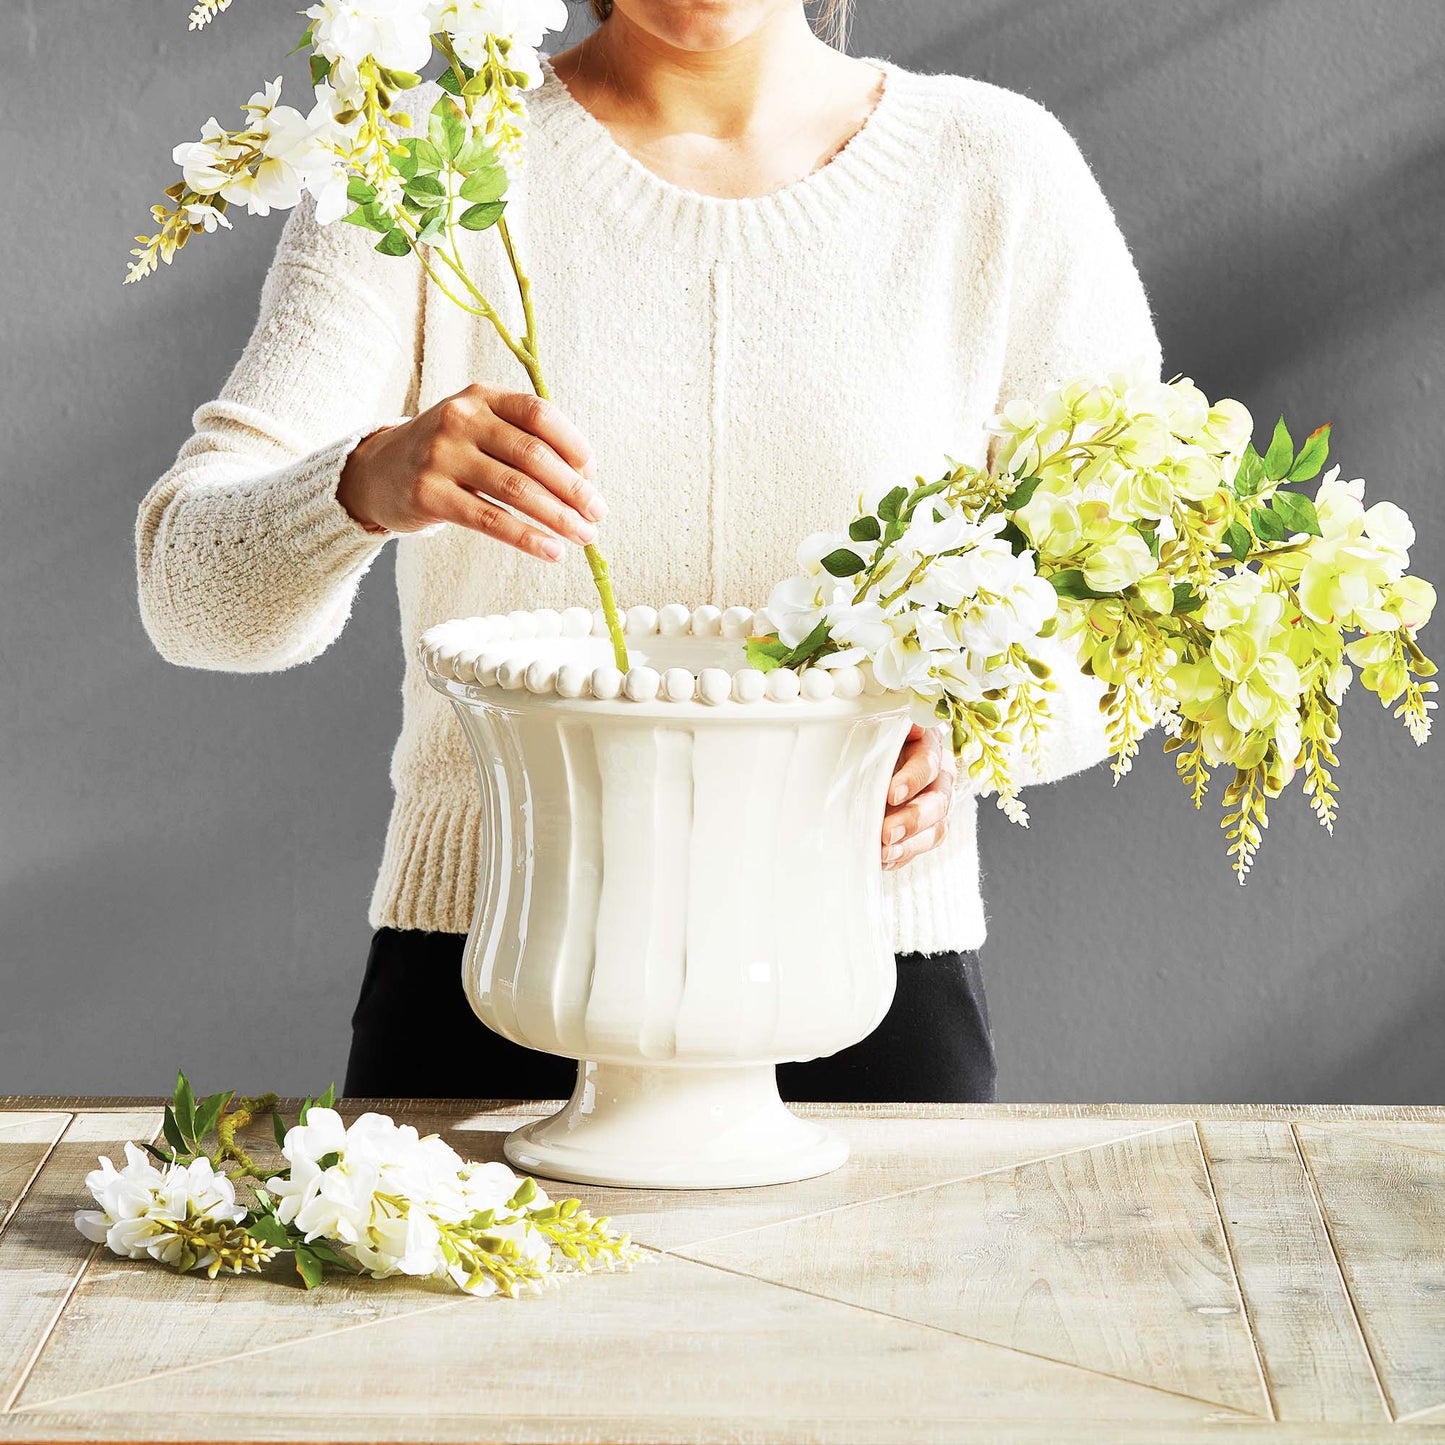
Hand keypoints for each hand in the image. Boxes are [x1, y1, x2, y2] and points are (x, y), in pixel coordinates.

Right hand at [336, 382, 606, 557]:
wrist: (378, 472)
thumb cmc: (449, 454)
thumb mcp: (481, 429)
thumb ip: (526, 442)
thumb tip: (584, 481)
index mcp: (482, 396)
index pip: (539, 413)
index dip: (573, 444)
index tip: (593, 474)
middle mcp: (460, 418)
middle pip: (533, 454)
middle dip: (574, 488)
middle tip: (597, 514)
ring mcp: (441, 455)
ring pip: (516, 489)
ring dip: (558, 517)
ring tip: (584, 537)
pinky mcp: (428, 494)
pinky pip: (489, 519)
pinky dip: (527, 538)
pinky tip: (552, 551)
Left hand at [881, 723, 955, 870]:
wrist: (873, 760)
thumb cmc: (873, 744)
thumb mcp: (875, 733)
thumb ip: (880, 734)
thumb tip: (891, 731)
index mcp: (928, 746)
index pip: (928, 762)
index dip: (912, 779)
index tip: (891, 794)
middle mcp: (939, 776)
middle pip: (938, 800)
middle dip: (912, 819)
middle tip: (887, 833)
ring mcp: (938, 804)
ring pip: (937, 828)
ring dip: (911, 843)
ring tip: (886, 853)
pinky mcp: (930, 827)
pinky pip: (924, 845)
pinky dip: (905, 855)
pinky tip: (886, 860)